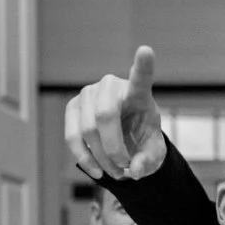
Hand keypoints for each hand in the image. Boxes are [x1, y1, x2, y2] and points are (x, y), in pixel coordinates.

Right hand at [64, 45, 164, 179]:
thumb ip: (148, 160)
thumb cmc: (142, 139)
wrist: (125, 139)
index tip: (146, 50)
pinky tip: (97, 171)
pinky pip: (72, 137)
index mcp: (138, 92)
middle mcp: (110, 86)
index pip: (141, 77)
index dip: (143, 65)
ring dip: (101, 159)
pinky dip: (84, 159)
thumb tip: (136, 171)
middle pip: (104, 116)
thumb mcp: (152, 152)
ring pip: (87, 130)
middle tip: (125, 169)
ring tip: (116, 174)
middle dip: (113, 149)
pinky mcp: (72, 108)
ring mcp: (88, 94)